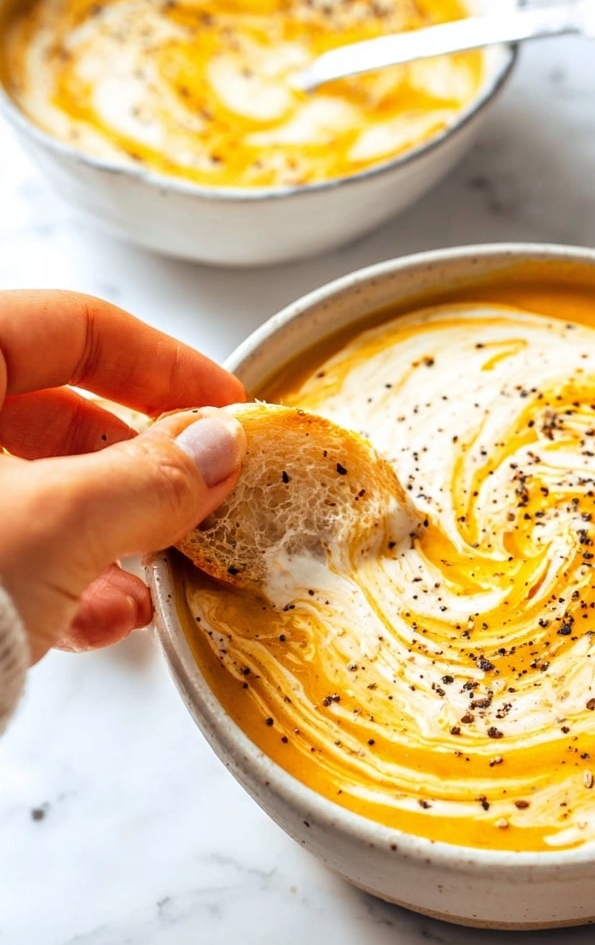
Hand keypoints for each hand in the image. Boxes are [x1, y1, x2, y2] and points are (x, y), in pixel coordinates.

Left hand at [0, 290, 246, 662]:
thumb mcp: (56, 522)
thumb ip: (152, 475)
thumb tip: (217, 447)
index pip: (72, 327)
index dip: (164, 363)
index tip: (223, 405)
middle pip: (58, 413)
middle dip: (142, 463)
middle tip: (203, 495)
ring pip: (38, 488)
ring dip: (113, 530)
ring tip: (161, 571)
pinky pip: (8, 547)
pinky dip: (66, 578)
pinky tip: (107, 617)